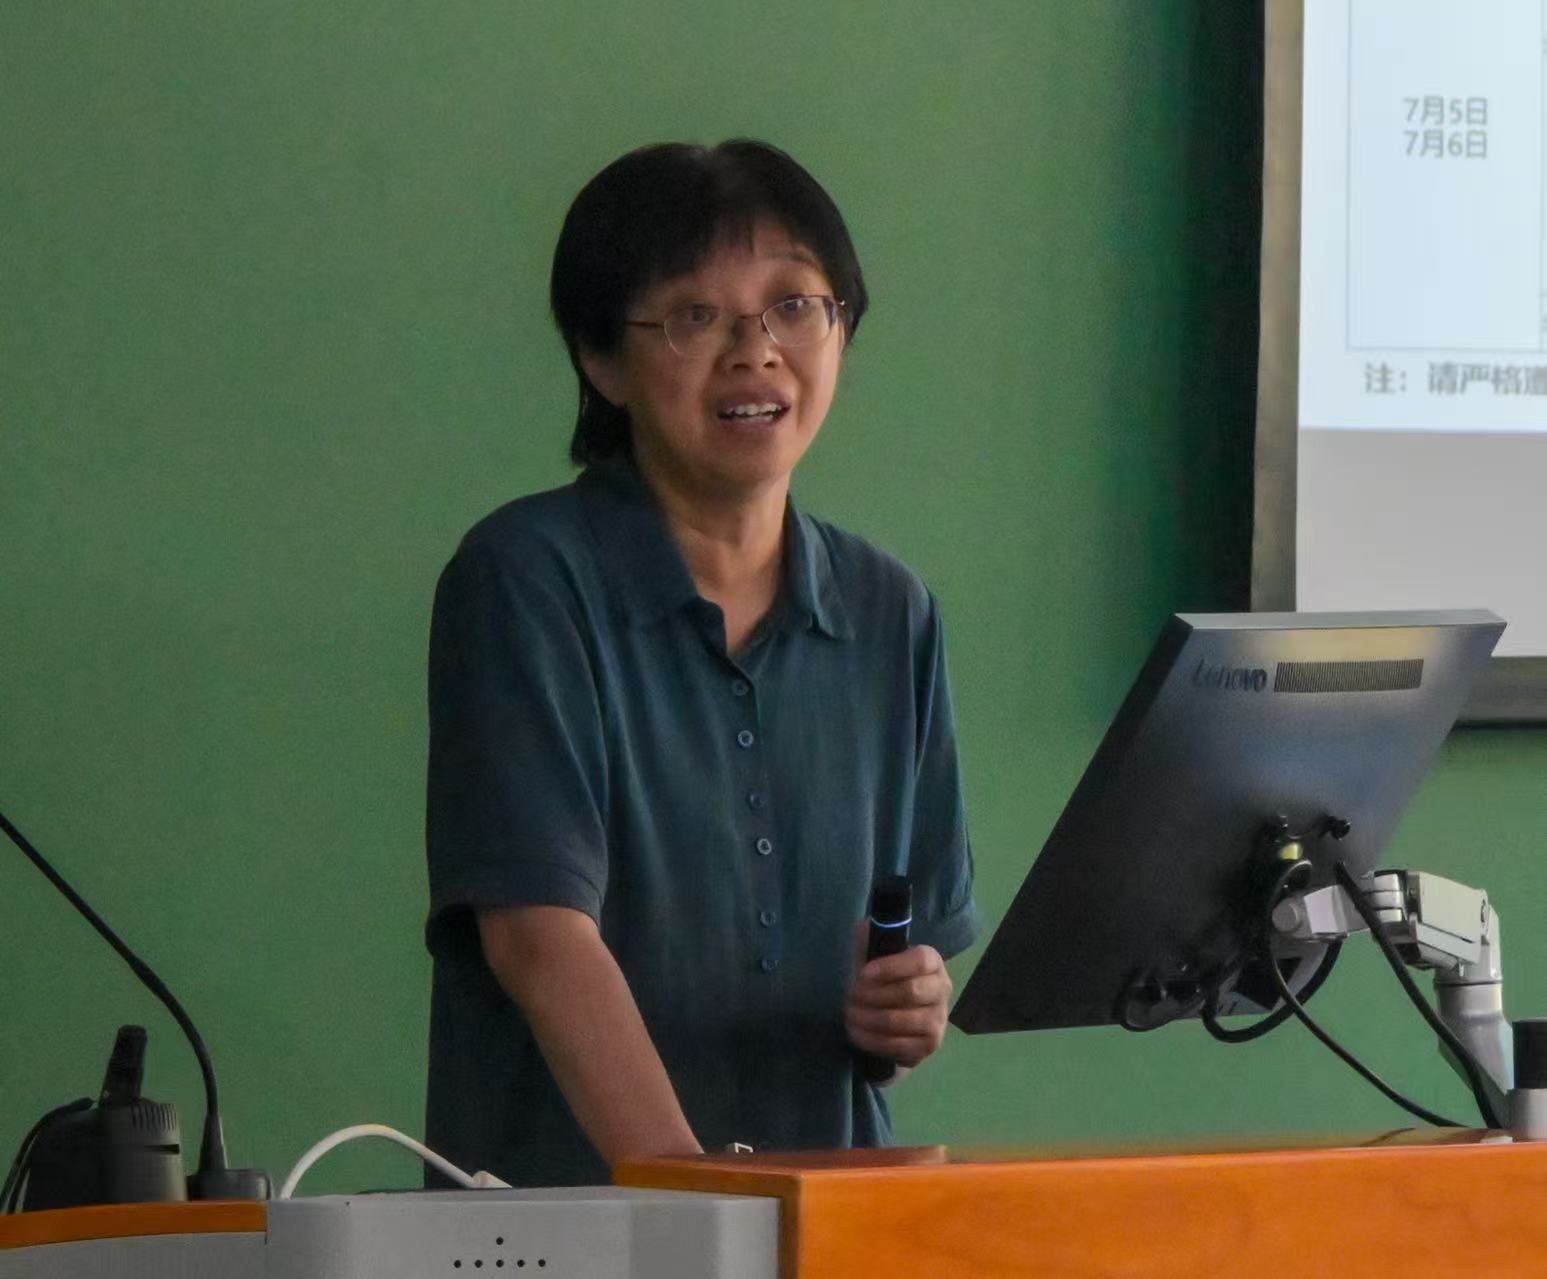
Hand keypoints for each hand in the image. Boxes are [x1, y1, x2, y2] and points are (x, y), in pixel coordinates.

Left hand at [845, 938, 952, 1069]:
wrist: (889, 1015)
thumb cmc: (880, 978)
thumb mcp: (873, 953)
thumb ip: (869, 938)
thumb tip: (864, 928)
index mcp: (932, 961)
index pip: (921, 960)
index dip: (891, 967)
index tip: (863, 973)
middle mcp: (942, 988)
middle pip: (911, 991)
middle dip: (874, 995)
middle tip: (851, 996)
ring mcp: (939, 1019)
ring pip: (902, 1020)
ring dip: (869, 1019)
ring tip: (849, 1014)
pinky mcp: (930, 1045)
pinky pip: (900, 1046)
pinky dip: (873, 1040)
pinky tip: (856, 1032)